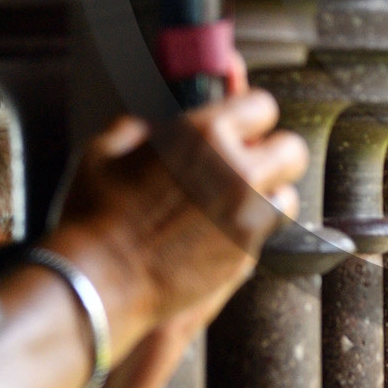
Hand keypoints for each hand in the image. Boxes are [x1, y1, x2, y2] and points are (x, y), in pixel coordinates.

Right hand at [49, 90, 307, 352]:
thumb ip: (136, 128)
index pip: (262, 106)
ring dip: (269, 196)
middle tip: (253, 163)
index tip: (242, 126)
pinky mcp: (245, 255)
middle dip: (275, 154)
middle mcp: (237, 172)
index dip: (251, 116)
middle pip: (292, 150)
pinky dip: (252, 230)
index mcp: (204, 134)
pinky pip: (267, 234)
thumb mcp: (103, 151)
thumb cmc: (95, 213)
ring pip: (288, 196)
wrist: (100, 281)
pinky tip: (221, 233)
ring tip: (241, 203)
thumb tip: (151, 128)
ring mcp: (247, 217)